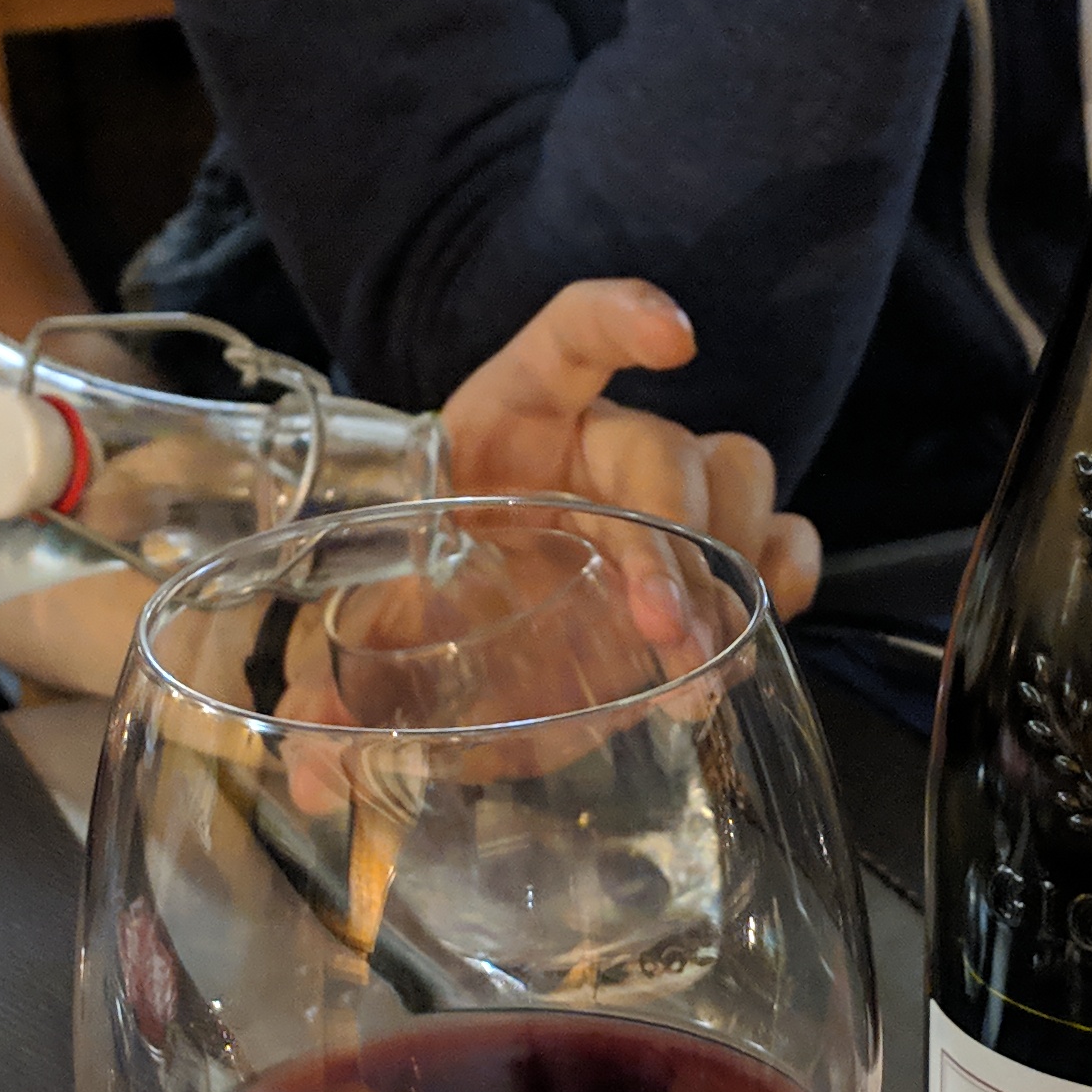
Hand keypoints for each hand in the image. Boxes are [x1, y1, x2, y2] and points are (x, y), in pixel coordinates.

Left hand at [0, 281, 821, 701]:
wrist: (472, 650)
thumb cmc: (427, 611)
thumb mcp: (372, 642)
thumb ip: (334, 694)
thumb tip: (306, 774)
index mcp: (508, 424)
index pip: (569, 335)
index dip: (620, 317)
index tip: (672, 336)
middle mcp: (597, 449)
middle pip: (665, 447)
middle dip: (670, 537)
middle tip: (656, 630)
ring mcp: (665, 503)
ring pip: (738, 478)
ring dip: (729, 565)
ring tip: (694, 660)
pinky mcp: (712, 564)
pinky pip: (783, 539)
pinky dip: (785, 577)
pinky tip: (756, 629)